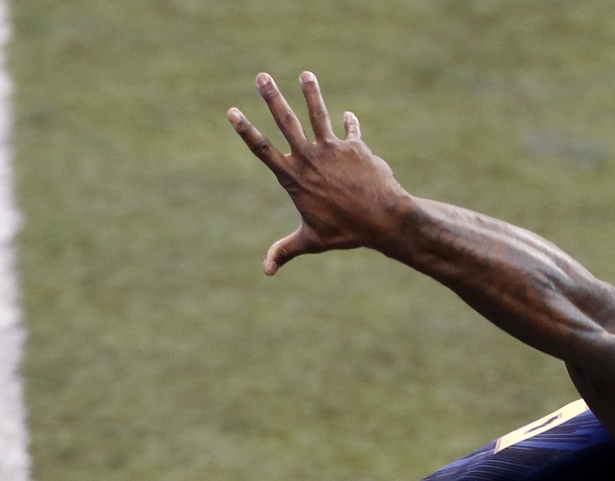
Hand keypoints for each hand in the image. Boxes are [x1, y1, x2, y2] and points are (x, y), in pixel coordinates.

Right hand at [228, 71, 411, 274]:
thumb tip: (266, 271)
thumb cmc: (345, 232)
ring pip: (318, 113)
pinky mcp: (354, 146)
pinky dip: (349, 124)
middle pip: (286, 121)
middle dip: (272, 97)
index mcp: (293, 178)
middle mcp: (309, 158)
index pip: (263, 150)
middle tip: (261, 76)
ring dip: (311, 92)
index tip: (232, 112)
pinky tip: (347, 116)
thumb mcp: (311, 241)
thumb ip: (285, 250)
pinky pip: (349, 130)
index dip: (246, 130)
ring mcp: (332, 148)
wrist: (382, 219)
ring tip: (306, 74)